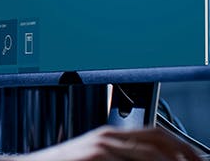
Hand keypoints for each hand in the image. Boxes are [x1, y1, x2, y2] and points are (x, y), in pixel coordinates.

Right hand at [0, 126, 202, 160]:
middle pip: (158, 141)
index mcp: (110, 134)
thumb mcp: (94, 158)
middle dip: (183, 156)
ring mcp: (102, 146)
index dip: (181, 146)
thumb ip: (119, 158)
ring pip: (149, 153)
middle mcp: (108, 136)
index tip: (195, 160)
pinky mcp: (95, 156)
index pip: (156, 133)